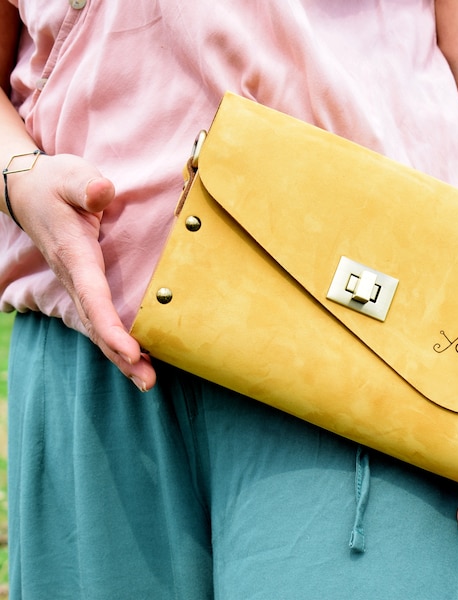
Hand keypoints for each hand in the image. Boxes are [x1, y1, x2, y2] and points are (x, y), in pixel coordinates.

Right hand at [9, 152, 156, 390]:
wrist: (28, 192)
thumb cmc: (55, 184)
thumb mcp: (70, 176)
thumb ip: (86, 186)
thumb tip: (103, 190)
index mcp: (75, 255)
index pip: (93, 298)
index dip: (111, 327)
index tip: (132, 351)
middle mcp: (74, 277)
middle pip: (96, 324)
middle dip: (120, 356)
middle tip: (148, 383)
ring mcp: (77, 284)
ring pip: (96, 327)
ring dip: (120, 356)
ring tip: (147, 381)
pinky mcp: (84, 285)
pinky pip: (98, 318)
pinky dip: (115, 341)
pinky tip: (136, 358)